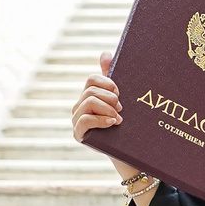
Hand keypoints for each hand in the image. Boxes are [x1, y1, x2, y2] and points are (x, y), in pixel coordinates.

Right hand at [71, 51, 139, 179]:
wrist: (128, 153)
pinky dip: (101, 120)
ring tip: (119, 118)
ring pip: (89, 102)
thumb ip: (112, 79)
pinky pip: (84, 120)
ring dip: (107, 108)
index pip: (91, 79)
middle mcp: (79, 106)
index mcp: (89, 96)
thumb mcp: (120, 101)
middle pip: (91, 90)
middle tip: (122, 108)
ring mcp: (76, 120)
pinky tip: (113, 123)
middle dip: (109, 97)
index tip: (120, 92)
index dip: (106, 82)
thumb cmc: (125, 125)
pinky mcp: (78, 134)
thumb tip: (105, 52)